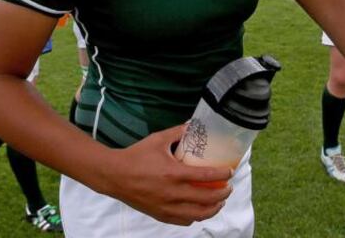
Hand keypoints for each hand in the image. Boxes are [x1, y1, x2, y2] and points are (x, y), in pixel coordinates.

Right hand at [107, 124, 232, 225]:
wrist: (114, 175)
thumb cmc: (136, 156)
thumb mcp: (158, 139)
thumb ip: (177, 132)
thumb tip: (193, 124)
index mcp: (173, 173)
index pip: (206, 177)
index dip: (223, 175)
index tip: (230, 171)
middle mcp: (172, 193)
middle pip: (207, 199)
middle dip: (223, 194)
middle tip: (229, 187)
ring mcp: (166, 206)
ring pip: (198, 214)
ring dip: (213, 209)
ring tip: (219, 202)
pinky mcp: (160, 214)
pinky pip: (184, 220)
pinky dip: (196, 216)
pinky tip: (200, 210)